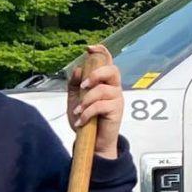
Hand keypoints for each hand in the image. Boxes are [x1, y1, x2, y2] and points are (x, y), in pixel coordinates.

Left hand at [67, 42, 122, 158]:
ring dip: (87, 100)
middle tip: (83, 86)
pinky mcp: (117, 110)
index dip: (101, 51)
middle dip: (95, 75)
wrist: (91, 143)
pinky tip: (81, 120)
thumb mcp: (75, 100)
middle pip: (111, 70)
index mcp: (104, 81)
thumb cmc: (86, 120)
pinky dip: (88, 113)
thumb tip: (78, 69)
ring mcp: (116, 98)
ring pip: (103, 90)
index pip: (107, 61)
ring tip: (78, 111)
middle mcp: (113, 87)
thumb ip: (75, 85)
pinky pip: (101, 105)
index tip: (89, 48)